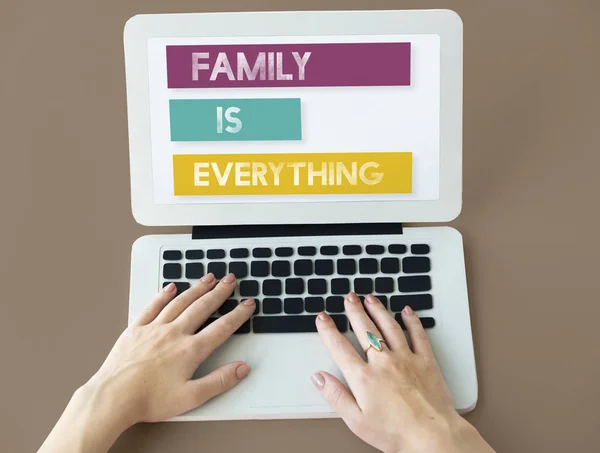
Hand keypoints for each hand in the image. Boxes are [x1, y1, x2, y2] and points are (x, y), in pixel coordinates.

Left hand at [39, 272, 253, 452]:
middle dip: (220, 292)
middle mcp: (174, 333)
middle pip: (203, 307)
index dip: (238, 315)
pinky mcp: (136, 329)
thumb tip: (241, 369)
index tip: (247, 304)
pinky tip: (171, 288)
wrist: (113, 398)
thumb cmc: (149, 400)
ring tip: (208, 278)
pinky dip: (164, 295)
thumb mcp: (191, 398)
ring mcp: (154, 328)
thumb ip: (219, 381)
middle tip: (230, 280)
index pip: (221, 328)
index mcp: (190, 350)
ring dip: (197, 288)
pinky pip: (153, 306)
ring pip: (180, 302)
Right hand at [312, 293, 493, 452]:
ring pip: (389, 326)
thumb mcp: (356, 421)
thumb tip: (319, 378)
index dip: (328, 330)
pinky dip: (412, 321)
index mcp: (364, 378)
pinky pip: (418, 334)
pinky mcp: (426, 361)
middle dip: (354, 311)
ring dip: (378, 309)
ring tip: (370, 298)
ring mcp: (406, 359)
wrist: (432, 437)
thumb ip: (336, 396)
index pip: (339, 347)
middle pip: (364, 329)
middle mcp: (383, 363)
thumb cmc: (396, 433)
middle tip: (348, 298)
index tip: (323, 318)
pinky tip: (407, 311)